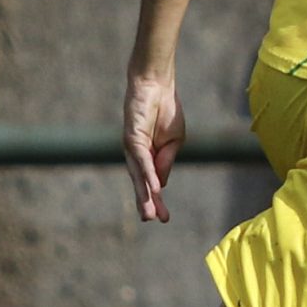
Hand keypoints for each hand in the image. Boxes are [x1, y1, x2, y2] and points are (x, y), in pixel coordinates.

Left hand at [122, 70, 185, 222]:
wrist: (157, 85)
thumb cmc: (166, 110)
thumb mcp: (174, 140)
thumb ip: (166, 160)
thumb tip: (160, 183)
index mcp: (148, 157)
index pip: (151, 183)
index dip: (157, 200)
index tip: (165, 219)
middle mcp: (137, 156)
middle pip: (142, 184)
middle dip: (147, 203)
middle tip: (152, 221)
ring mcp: (133, 148)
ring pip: (139, 176)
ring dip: (145, 194)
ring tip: (149, 213)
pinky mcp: (132, 138)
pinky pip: (142, 160)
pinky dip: (149, 174)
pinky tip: (155, 187)